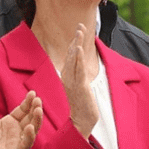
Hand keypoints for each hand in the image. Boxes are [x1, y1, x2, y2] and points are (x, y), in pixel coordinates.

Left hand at [0, 89, 43, 148]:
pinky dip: (30, 136)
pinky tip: (31, 127)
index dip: (28, 102)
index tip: (32, 93)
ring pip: (32, 130)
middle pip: (30, 118)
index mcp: (8, 123)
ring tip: (38, 109)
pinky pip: (25, 144)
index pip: (22, 111)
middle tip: (37, 99)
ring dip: (36, 120)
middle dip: (35, 109)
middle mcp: (15, 132)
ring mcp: (16, 142)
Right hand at [61, 24, 98, 138]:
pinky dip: (78, 59)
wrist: (80, 122)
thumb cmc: (81, 105)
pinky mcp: (80, 87)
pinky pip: (79, 71)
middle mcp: (68, 77)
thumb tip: (80, 66)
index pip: (71, 56)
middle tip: (80, 26)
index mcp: (68, 76)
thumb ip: (79, 75)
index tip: (79, 29)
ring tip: (79, 32)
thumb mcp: (80, 87)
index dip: (75, 42)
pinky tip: (79, 49)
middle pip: (72, 54)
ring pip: (74, 60)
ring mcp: (73, 82)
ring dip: (77, 45)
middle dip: (76, 40)